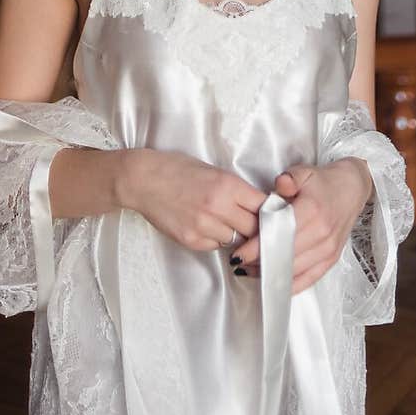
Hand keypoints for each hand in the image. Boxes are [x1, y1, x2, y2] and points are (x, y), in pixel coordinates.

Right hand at [127, 149, 267, 252]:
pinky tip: (208, 226)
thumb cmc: (178, 169)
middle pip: (253, 228)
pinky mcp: (191, 240)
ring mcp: (204, 226)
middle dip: (256, 227)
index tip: (271, 214)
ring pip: (236, 239)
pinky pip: (216, 245)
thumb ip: (236, 190)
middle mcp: (218, 207)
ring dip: (236, 234)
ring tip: (226, 221)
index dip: (269, 212)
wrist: (143, 180)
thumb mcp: (213, 171)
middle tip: (254, 224)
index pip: (263, 207)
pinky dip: (217, 239)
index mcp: (227, 185)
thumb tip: (258, 206)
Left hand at [232, 158, 372, 294]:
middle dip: (258, 262)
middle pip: (284, 255)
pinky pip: (309, 279)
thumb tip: (280, 185)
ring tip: (249, 271)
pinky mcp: (331, 259)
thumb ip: (289, 178)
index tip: (239, 253)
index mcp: (312, 211)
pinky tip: (273, 283)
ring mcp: (328, 249)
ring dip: (270, 274)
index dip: (257, 246)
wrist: (352, 189)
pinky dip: (289, 285)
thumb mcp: (305, 171)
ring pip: (294, 270)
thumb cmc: (324, 181)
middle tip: (238, 263)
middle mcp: (321, 234)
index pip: (279, 234)